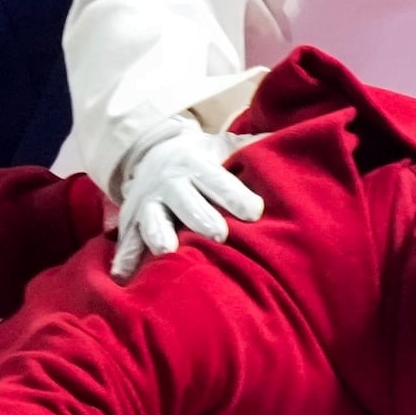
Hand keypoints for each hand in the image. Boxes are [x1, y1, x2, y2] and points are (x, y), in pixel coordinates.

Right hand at [109, 127, 262, 276]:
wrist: (151, 153)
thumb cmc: (200, 156)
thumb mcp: (223, 144)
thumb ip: (252, 145)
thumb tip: (292, 138)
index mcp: (196, 165)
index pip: (219, 181)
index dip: (236, 196)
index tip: (255, 211)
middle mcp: (170, 184)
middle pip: (186, 201)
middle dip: (201, 218)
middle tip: (219, 235)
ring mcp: (148, 203)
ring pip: (153, 220)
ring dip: (159, 235)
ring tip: (168, 251)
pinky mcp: (131, 221)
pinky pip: (126, 240)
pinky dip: (123, 258)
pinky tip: (123, 276)